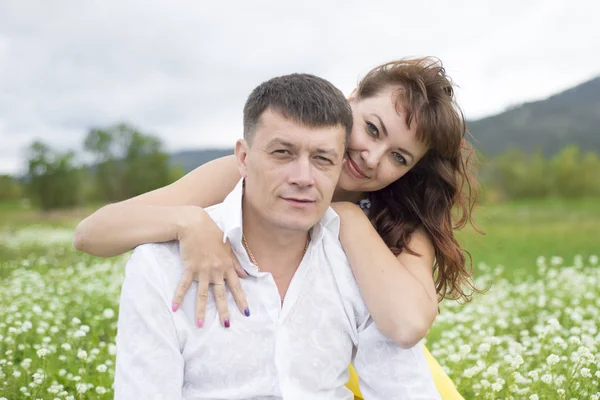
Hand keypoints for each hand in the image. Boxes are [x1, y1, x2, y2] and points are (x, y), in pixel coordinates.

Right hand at [173, 206, 248, 327]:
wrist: (195, 224)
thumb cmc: (212, 234)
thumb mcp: (228, 248)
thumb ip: (236, 263)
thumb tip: (246, 275)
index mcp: (227, 266)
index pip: (236, 286)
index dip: (241, 300)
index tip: (246, 312)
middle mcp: (216, 270)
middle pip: (221, 294)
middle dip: (224, 311)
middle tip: (226, 325)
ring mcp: (202, 270)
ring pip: (203, 294)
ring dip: (201, 310)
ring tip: (200, 325)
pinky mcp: (189, 268)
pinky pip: (184, 285)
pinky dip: (178, 296)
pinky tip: (174, 307)